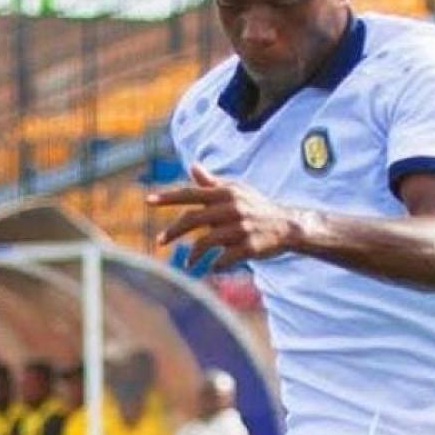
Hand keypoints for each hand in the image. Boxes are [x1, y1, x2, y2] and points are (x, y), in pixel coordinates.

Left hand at [146, 163, 293, 269]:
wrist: (287, 225)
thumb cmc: (255, 206)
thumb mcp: (236, 190)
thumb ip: (212, 183)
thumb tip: (193, 166)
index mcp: (226, 193)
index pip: (191, 193)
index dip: (168, 197)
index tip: (148, 200)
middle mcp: (232, 208)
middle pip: (193, 219)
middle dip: (173, 231)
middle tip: (159, 241)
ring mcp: (241, 228)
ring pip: (206, 242)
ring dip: (193, 255)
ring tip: (188, 263)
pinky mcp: (249, 247)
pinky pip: (223, 259)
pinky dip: (215, 266)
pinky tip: (212, 268)